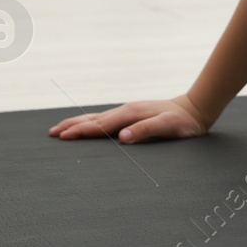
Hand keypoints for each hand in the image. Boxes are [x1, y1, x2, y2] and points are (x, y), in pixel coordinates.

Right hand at [48, 94, 208, 142]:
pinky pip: (106, 118)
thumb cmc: (183, 122)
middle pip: (93, 119)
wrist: (194, 109)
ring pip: (97, 117)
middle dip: (72, 125)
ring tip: (61, 128)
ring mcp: (128, 111)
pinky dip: (91, 122)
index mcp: (131, 114)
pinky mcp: (132, 114)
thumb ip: (146, 131)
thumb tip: (122, 137)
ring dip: (78, 122)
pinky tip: (88, 125)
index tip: (63, 136)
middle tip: (52, 132)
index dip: (81, 131)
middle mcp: (126, 110)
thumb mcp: (168, 127)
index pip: (101, 125)